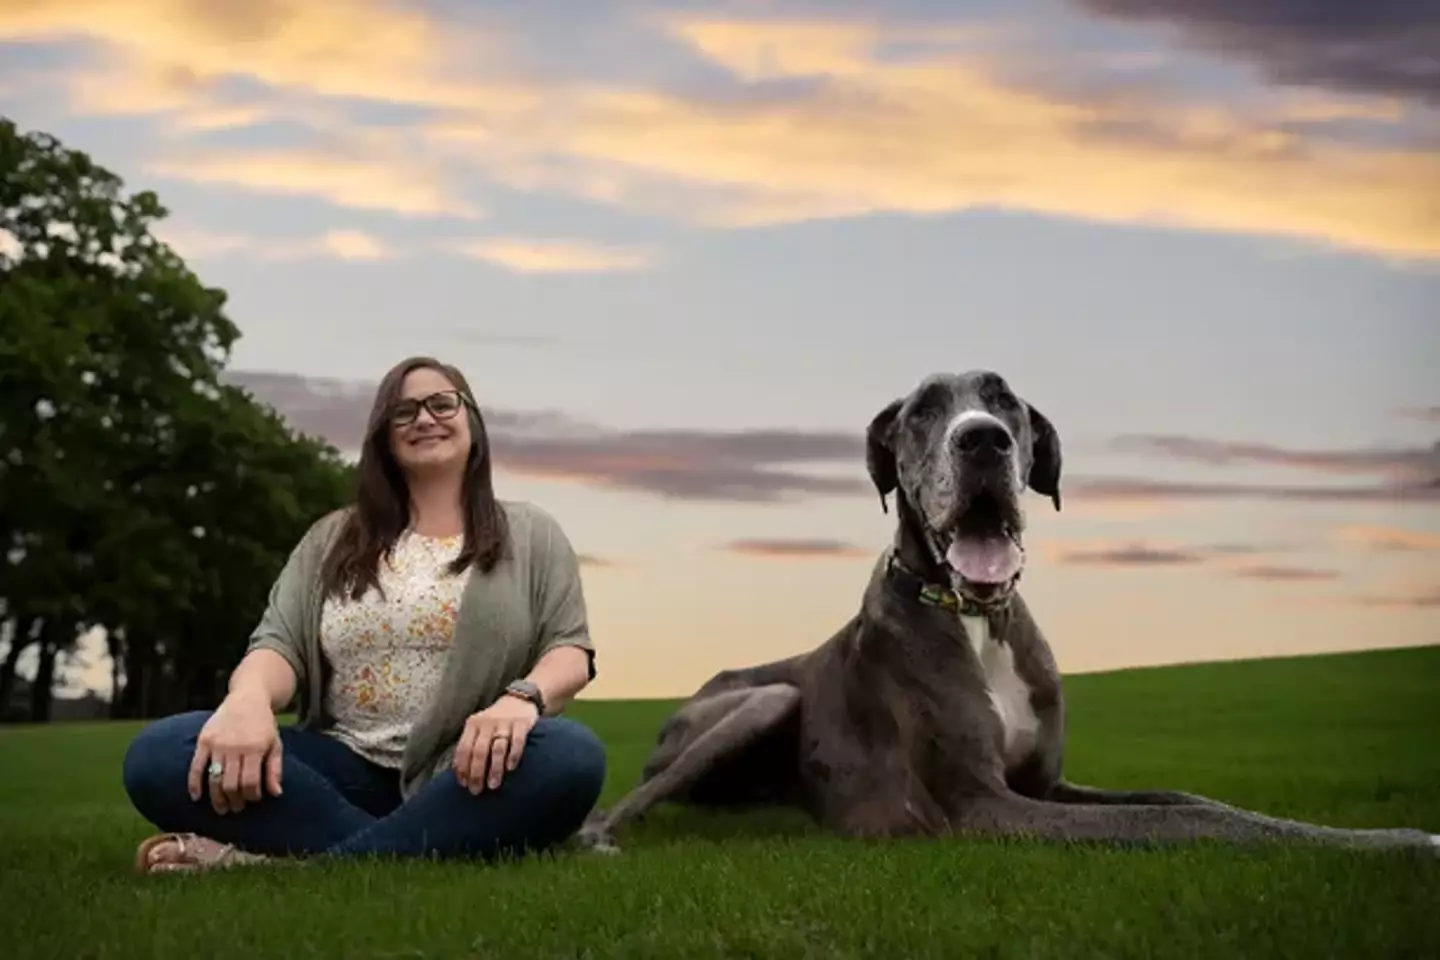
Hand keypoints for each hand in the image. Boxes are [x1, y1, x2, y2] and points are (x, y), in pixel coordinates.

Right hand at [187, 689, 282, 814]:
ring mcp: (217, 744)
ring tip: (222, 808)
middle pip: (231, 784)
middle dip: (234, 801)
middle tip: (236, 809)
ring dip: (217, 798)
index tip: (253, 800)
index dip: (252, 796)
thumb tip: (276, 794)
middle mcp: (234, 747)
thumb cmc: (263, 725)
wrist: (247, 699)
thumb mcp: (275, 744)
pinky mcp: (203, 741)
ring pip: (214, 779)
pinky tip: (197, 797)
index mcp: (254, 748)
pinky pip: (196, 767)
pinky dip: (194, 784)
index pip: (250, 782)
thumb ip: (275, 769)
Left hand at [453, 694, 539, 793]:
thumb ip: (470, 745)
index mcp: (473, 724)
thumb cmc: (495, 721)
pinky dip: (513, 756)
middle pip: (479, 751)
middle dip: (476, 773)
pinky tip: (511, 768)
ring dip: (494, 769)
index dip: (462, 768)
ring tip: (493, 785)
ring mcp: (505, 723)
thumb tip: (459, 773)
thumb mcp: (479, 727)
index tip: (463, 785)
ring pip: (497, 748)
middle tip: (476, 791)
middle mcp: (487, 723)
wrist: (519, 700)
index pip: (464, 748)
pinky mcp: (522, 724)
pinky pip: (517, 742)